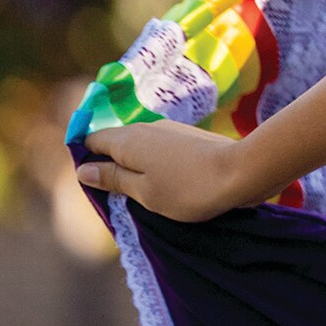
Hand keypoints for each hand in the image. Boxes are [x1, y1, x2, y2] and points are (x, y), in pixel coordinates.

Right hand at [76, 121, 259, 223]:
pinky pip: (160, 150)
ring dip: (136, 168)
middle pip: (115, 143)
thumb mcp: (143, 191)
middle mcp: (146, 127)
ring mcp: (170, 130)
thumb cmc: (188, 188)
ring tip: (144, 195)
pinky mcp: (189, 138)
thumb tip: (83, 169)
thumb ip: (113, 178)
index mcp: (128, 139)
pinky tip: (167, 184)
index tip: (93, 186)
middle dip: (111, 167)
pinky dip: (156, 165)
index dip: (86, 161)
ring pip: (140, 147)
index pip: (92, 140)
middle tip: (118, 197)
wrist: (242, 172)